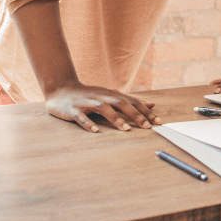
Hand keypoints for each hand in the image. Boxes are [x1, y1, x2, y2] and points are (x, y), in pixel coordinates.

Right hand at [44, 83, 159, 132]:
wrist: (61, 89)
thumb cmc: (90, 95)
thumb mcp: (111, 96)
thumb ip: (131, 101)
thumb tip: (152, 105)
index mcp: (112, 94)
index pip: (132, 102)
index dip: (146, 111)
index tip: (158, 121)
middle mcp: (102, 97)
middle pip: (121, 104)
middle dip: (135, 115)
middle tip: (147, 126)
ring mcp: (87, 103)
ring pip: (103, 109)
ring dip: (115, 118)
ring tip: (126, 129)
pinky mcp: (72, 110)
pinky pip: (81, 117)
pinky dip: (88, 123)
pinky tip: (95, 130)